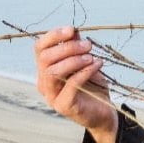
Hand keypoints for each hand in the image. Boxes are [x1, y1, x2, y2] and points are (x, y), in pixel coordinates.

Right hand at [34, 27, 117, 142]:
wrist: (103, 113)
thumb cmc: (92, 86)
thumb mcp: (85, 63)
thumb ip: (77, 48)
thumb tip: (73, 30)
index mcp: (45, 70)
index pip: (39, 48)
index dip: (53, 36)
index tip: (71, 29)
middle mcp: (44, 82)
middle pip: (45, 59)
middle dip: (67, 48)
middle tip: (88, 45)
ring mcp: (51, 96)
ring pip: (53, 72)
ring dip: (74, 60)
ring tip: (91, 57)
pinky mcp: (63, 106)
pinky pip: (70, 85)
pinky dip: (84, 72)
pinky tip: (97, 65)